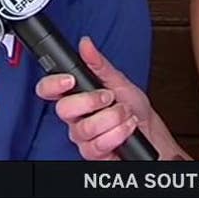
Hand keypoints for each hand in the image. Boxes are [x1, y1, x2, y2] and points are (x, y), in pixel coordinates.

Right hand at [34, 36, 186, 160]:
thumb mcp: (118, 80)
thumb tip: (86, 44)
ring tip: (124, 113)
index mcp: (76, 95)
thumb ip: (99, 64)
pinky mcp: (93, 153)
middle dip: (91, 100)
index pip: (48, 89)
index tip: (70, 79)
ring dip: (112, 118)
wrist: (150, 131)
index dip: (52, 84)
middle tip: (109, 97)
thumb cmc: (133, 106)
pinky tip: (126, 128)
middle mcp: (75, 117)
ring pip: (84, 129)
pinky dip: (117, 134)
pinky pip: (96, 146)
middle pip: (63, 110)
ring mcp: (82, 136)